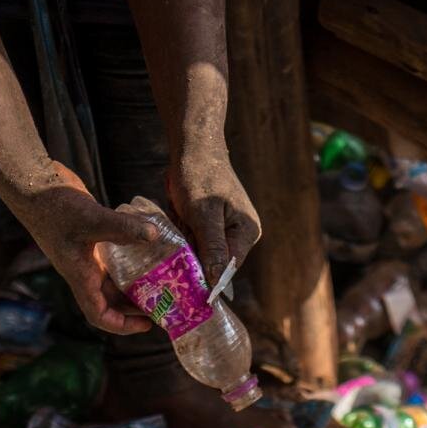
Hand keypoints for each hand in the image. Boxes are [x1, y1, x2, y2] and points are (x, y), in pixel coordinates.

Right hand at [15, 162, 158, 336]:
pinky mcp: (91, 238)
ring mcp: (87, 255)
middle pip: (112, 300)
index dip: (122, 325)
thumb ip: (123, 227)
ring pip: (114, 279)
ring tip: (162, 280)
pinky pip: (114, 258)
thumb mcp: (92, 219)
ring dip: (135, 283)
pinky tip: (149, 250)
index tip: (147, 324)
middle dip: (135, 306)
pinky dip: (130, 259)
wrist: (33, 185)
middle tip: (164, 301)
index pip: (99, 314)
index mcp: (81, 276)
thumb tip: (154, 235)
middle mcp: (84, 270)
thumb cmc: (54, 207)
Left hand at [166, 145, 259, 287]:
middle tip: (179, 235)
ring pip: (202, 250)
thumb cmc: (199, 175)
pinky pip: (196, 238)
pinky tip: (180, 215)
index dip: (206, 276)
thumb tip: (217, 282)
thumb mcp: (203, 214)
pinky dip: (185, 231)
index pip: (227, 268)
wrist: (194, 145)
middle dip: (193, 252)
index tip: (183, 278)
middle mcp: (242, 233)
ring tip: (180, 218)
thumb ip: (212, 248)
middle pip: (214, 261)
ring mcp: (228, 227)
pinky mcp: (214, 221)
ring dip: (186, 240)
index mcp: (247, 232)